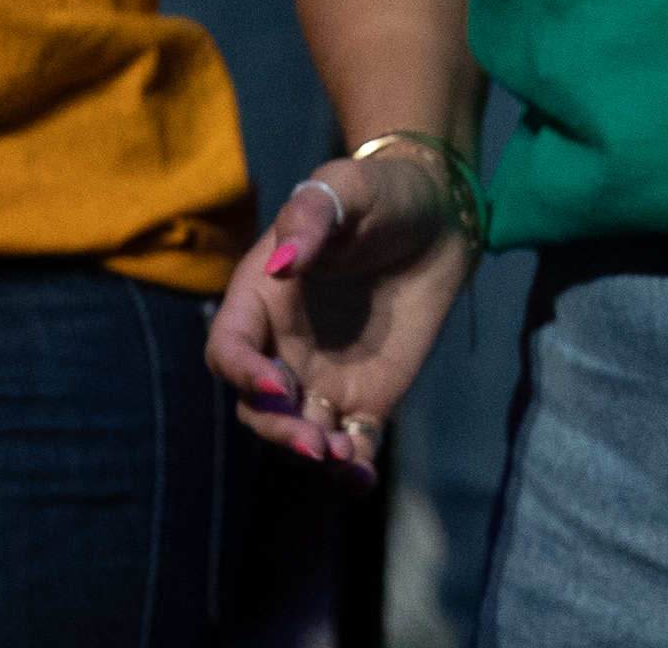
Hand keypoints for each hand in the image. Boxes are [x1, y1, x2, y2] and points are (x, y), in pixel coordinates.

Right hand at [205, 151, 477, 473]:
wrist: (438, 214)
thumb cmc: (379, 194)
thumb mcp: (345, 188)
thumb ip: (311, 219)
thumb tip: (285, 261)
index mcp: (259, 301)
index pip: (230, 349)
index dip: (243, 371)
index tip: (274, 382)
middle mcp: (281, 348)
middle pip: (258, 406)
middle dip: (278, 427)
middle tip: (313, 439)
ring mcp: (321, 376)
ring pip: (299, 430)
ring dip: (313, 451)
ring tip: (338, 458)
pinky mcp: (367, 395)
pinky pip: (352, 441)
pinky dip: (352, 467)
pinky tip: (360, 478)